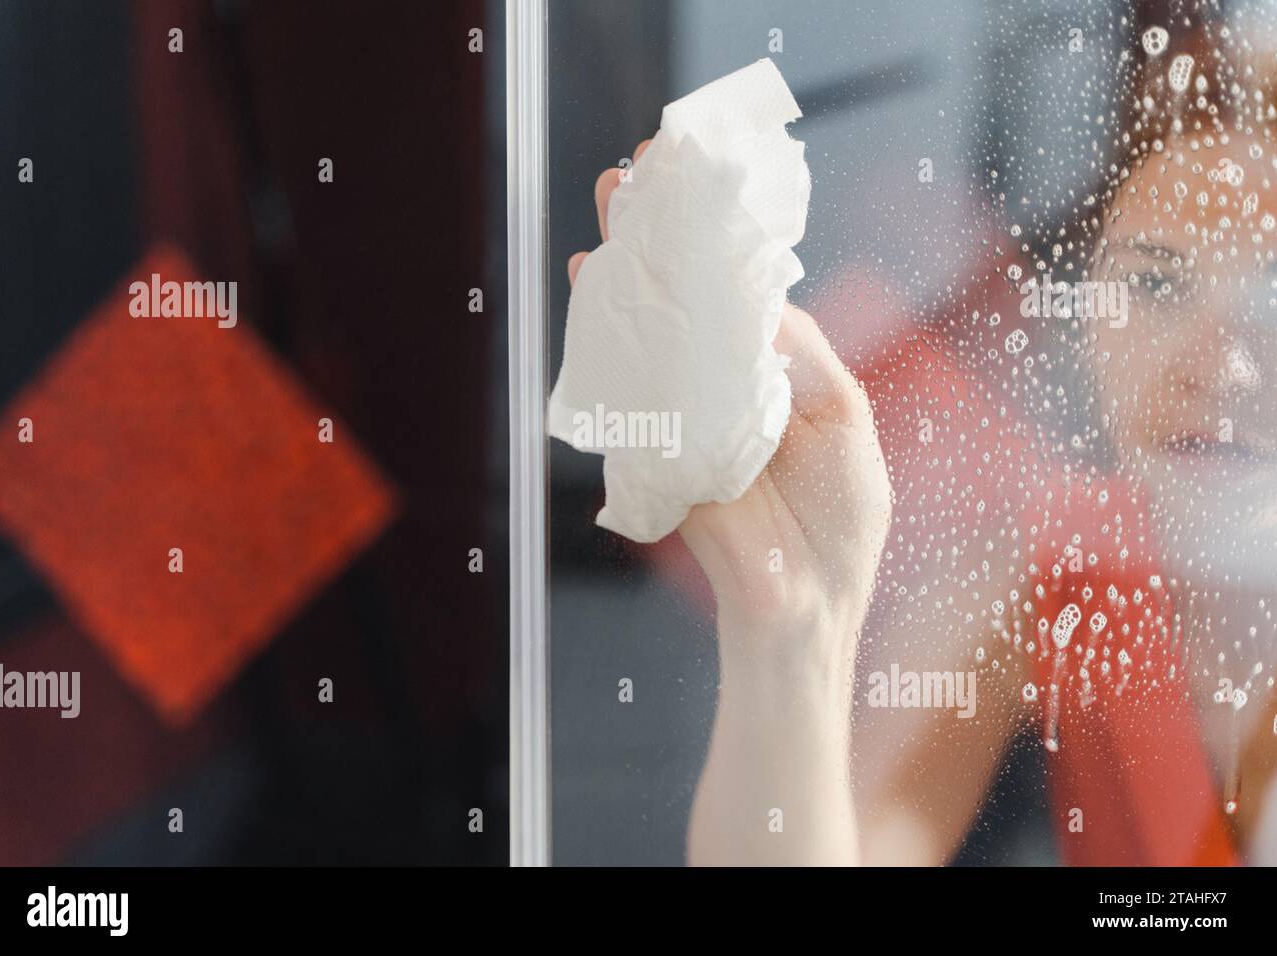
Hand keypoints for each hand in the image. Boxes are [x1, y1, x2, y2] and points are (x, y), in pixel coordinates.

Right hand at [569, 141, 892, 657]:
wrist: (805, 601)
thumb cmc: (842, 517)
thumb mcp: (846, 417)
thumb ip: (804, 355)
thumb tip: (759, 299)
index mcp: (778, 372)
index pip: (740, 289)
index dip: (719, 236)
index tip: (699, 182)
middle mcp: (727, 380)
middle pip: (686, 294)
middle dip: (660, 233)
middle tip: (635, 173)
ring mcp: (687, 407)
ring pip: (651, 325)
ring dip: (627, 265)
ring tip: (611, 207)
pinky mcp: (656, 439)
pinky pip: (628, 378)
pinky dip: (606, 331)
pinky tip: (593, 282)